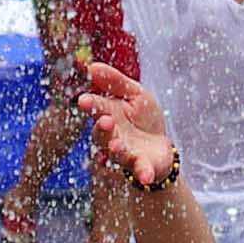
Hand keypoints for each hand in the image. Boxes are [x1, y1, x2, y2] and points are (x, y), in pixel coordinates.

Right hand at [74, 60, 180, 195]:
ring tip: (116, 145)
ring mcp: (126, 153)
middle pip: (101, 134)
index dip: (90, 105)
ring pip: (117, 153)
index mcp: (108, 115)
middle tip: (105, 120)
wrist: (160, 146)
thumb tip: (92, 66)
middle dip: (102, 128)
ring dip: (116, 149)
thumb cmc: (144, 118)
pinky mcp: (141, 167)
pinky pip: (139, 171)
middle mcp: (112, 136)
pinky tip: (145, 176)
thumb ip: (116, 81)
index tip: (83, 100)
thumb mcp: (136, 94)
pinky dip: (142, 173)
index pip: (96, 109)